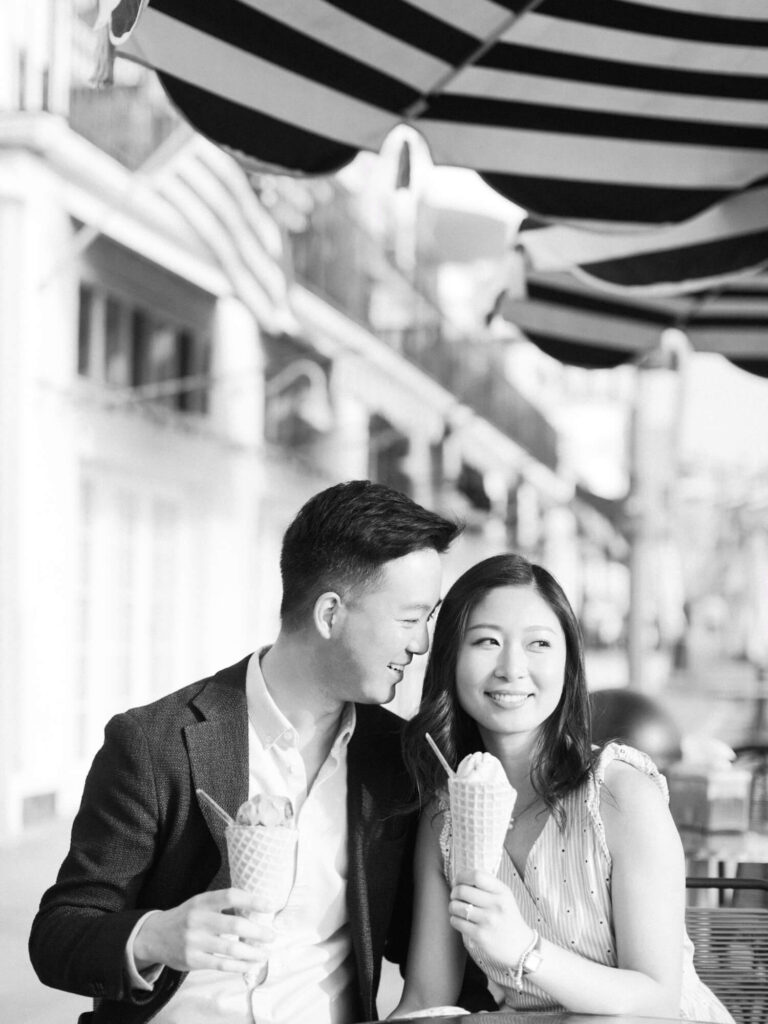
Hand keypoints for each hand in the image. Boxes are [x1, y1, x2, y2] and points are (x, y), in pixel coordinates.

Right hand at [133, 888, 274, 973]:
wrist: (154, 936)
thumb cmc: (186, 917)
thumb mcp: (200, 904)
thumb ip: (223, 906)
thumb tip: (254, 910)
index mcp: (202, 901)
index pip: (231, 896)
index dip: (252, 900)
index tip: (269, 906)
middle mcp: (198, 920)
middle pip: (234, 924)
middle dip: (258, 931)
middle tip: (272, 935)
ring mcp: (194, 941)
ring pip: (230, 948)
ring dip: (252, 952)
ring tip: (264, 953)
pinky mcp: (192, 961)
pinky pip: (221, 965)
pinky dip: (239, 965)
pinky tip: (249, 964)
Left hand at [449, 869, 534, 968]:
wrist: (520, 947)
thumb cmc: (508, 917)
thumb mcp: (504, 897)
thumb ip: (487, 885)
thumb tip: (461, 878)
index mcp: (502, 891)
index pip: (476, 876)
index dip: (461, 876)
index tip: (457, 881)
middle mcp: (496, 904)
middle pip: (462, 890)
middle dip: (454, 892)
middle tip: (455, 896)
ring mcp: (488, 920)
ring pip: (456, 906)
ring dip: (452, 906)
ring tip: (457, 909)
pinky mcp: (480, 935)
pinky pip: (456, 922)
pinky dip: (454, 919)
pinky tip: (460, 921)